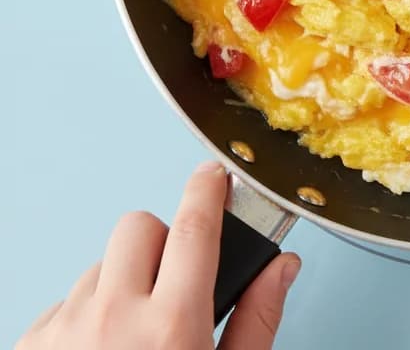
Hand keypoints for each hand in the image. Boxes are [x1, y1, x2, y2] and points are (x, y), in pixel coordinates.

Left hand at [18, 162, 300, 349]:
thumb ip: (257, 319)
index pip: (194, 226)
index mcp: (171, 325)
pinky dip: (84, 316)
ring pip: (99, 267)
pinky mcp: (28, 348)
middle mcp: (112, 318)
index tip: (215, 176)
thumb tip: (282, 265)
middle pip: (139, 229)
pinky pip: (62, 303)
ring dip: (121, 283)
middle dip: (161, 242)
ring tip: (133, 336)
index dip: (209, 189)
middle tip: (174, 281)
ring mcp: (63, 332)